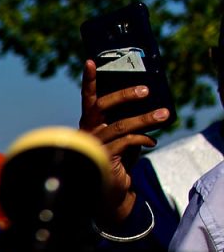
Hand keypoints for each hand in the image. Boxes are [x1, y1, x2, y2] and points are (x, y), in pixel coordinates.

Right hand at [80, 58, 168, 226]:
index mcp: (89, 124)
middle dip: (123, 96)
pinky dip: (142, 139)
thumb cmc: (117, 159)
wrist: (111, 191)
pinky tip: (151, 142)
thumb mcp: (123, 136)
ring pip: (120, 125)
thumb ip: (128, 120)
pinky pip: (126, 142)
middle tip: (146, 90)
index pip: (88, 99)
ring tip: (164, 115)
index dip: (89, 80)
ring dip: (146, 119)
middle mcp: (87, 133)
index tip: (91, 61)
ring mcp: (93, 146)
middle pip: (101, 107)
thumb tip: (148, 101)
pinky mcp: (103, 159)